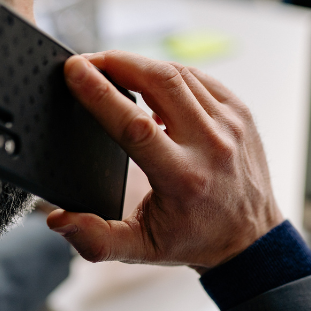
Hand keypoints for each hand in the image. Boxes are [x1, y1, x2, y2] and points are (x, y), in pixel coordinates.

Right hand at [47, 51, 283, 270]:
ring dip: (141, 65)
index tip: (74, 70)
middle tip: (86, 61)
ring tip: (111, 69)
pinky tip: (148, 80)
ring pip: (179, 74)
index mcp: (183, 178)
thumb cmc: (194, 240)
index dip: (101, 93)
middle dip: (118, 62)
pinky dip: (169, 73)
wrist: (252, 238)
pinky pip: (198, 78)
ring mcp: (230, 125)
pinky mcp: (240, 112)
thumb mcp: (142, 249)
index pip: (136, 125)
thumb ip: (96, 240)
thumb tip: (58, 220)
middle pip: (160, 81)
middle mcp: (211, 145)